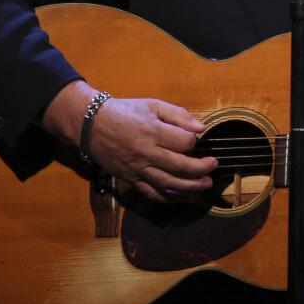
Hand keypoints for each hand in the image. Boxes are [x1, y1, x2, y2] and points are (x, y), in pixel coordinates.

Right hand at [42, 82, 215, 202]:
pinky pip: (153, 193)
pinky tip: (185, 197)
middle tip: (213, 166)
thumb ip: (178, 115)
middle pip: (181, 166)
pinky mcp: (131, 179)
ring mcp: (138, 169)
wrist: (91, 125)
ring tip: (205, 185)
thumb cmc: (124, 112)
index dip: (194, 141)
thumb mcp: (152, 105)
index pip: (184, 142)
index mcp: (152, 131)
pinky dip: (170, 199)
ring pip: (169, 184)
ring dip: (191, 187)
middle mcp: (146, 153)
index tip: (194, 138)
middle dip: (201, 168)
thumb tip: (201, 128)